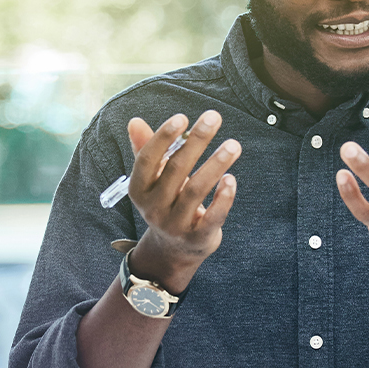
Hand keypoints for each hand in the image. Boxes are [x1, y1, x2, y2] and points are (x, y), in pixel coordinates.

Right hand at [124, 110, 241, 291]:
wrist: (173, 251)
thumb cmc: (166, 202)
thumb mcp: (153, 180)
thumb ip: (145, 150)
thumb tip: (135, 121)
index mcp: (139, 190)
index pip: (147, 160)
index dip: (163, 137)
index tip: (182, 117)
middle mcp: (153, 208)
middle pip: (176, 170)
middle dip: (196, 141)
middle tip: (214, 116)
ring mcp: (175, 225)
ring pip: (196, 191)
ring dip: (216, 165)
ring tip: (233, 145)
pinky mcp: (197, 238)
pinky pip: (212, 217)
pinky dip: (223, 198)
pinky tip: (232, 179)